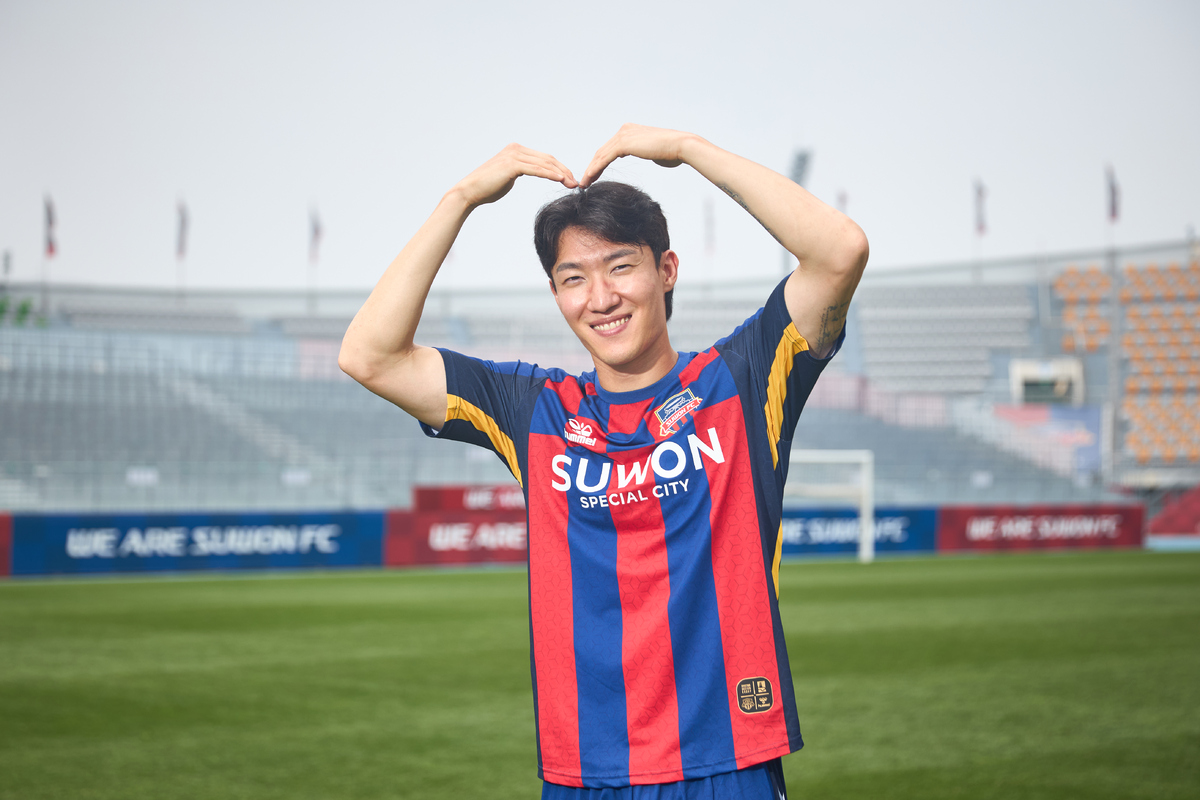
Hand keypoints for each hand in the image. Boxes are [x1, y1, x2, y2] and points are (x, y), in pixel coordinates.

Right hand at [453, 143, 577, 206]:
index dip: (559, 168)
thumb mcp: (508, 177)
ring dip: (561, 174)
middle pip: (547, 159)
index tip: (569, 179)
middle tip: (575, 183)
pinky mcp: (512, 165)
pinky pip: (537, 169)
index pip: (544, 158)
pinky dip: (550, 174)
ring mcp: (514, 155)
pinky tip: (561, 180)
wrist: (469, 192)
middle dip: (564, 171)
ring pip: (544, 164)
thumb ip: (520, 171)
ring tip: (572, 184)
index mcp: (516, 151)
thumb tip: (531, 171)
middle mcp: (516, 149)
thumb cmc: (487, 188)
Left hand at [580, 124, 693, 186]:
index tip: (595, 175)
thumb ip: (646, 150)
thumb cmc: (672, 151)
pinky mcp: (623, 143)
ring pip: (601, 155)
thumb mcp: (654, 150)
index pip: (610, 149)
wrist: (680, 146)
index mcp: (630, 131)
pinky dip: (595, 169)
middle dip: (592, 167)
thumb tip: (648, 153)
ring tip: (584, 184)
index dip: (600, 162)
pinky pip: (604, 158)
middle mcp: (624, 130)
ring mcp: (623, 135)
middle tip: (585, 182)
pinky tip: (589, 179)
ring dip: (590, 170)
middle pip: (602, 151)